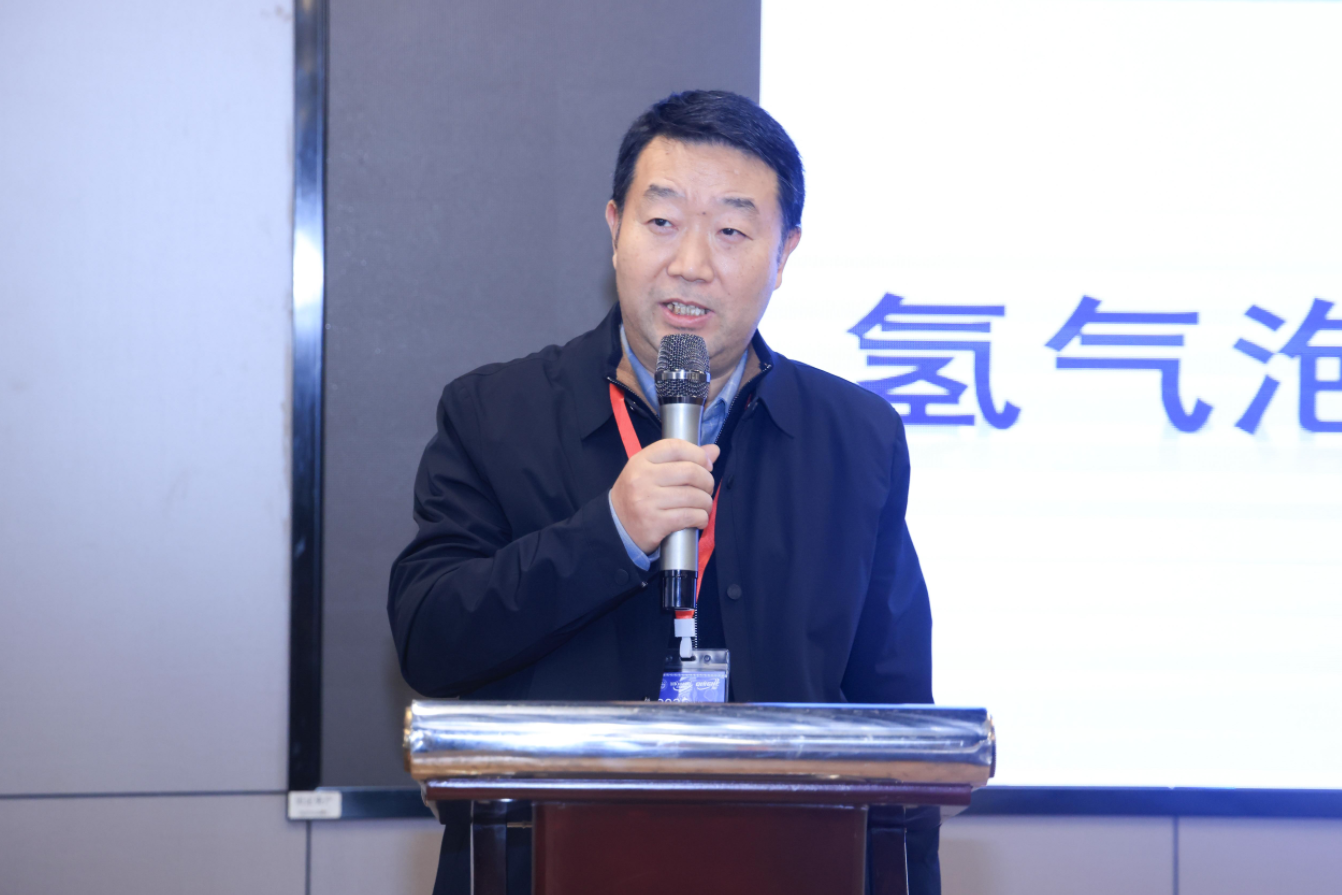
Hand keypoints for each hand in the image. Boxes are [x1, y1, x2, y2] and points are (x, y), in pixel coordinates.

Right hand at [610, 439, 720, 554]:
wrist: (616, 526)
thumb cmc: (637, 495)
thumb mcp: (651, 471)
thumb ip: (681, 459)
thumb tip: (713, 450)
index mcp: (641, 460)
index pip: (675, 447)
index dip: (698, 454)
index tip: (707, 464)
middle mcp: (643, 478)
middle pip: (690, 472)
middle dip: (707, 481)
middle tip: (707, 489)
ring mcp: (647, 502)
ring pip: (693, 496)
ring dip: (706, 502)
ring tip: (704, 506)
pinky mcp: (654, 523)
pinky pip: (689, 516)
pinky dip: (701, 518)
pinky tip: (699, 519)